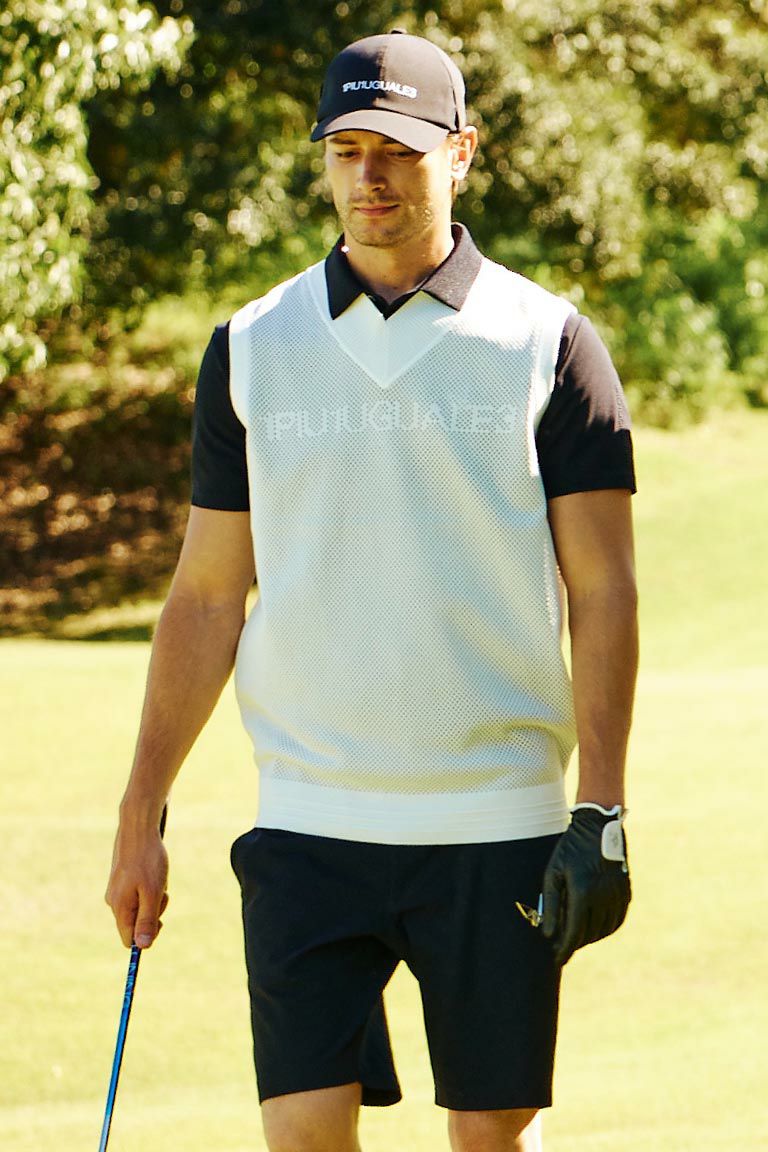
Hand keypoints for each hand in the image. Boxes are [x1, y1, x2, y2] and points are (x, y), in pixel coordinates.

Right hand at [105, 813, 168, 948]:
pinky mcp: (122, 881)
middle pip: (137, 924)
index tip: (160, 922)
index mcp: (120, 908)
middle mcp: (114, 902)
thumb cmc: (148, 860)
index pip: (129, 940)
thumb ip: (147, 920)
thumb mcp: (153, 892)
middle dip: (154, 912)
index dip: (145, 937)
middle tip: (162, 893)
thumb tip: (142, 947)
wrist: (138, 828)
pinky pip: (139, 894)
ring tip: (158, 879)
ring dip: (154, 898)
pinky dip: (150, 887)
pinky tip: (154, 873)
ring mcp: (117, 891)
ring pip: (140, 907)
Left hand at [541, 805, 630, 965]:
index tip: (557, 960)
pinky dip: (606, 929)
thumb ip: (551, 905)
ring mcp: (617, 895)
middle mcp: (603, 896)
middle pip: (589, 933)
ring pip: (604, 930)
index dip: (565, 949)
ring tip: (576, 936)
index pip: (574, 931)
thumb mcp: (553, 873)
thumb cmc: (570, 850)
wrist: (598, 828)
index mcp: (582, 891)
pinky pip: (617, 920)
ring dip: (589, 938)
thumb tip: (548, 935)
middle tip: (561, 946)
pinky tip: (594, 928)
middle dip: (574, 943)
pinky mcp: (626, 892)